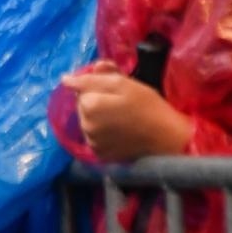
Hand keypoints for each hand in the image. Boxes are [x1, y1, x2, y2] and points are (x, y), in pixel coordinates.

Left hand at [61, 62, 192, 162]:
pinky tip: (118, 130)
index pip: (80, 88)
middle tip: (119, 101)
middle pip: (82, 105)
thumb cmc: (147, 105)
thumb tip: (66, 78)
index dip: (96, 84)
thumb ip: (94, 78)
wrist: (165, 136)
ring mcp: (92, 142)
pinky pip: (93, 136)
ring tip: (119, 116)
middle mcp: (85, 126)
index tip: (114, 87)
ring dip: (97, 116)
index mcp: (89, 105)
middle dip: (95, 99)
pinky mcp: (99, 154)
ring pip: (87, 121)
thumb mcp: (123, 82)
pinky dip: (101, 131)